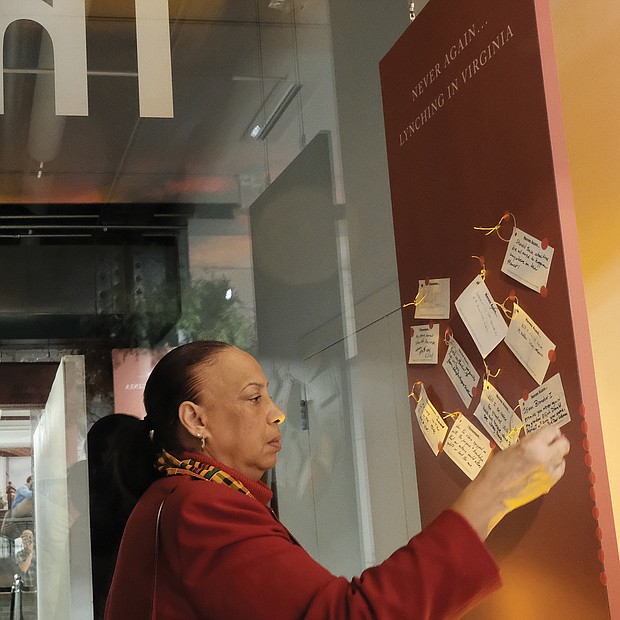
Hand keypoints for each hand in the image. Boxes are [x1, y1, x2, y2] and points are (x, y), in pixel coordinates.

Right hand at [451, 425, 569, 538]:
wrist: (493, 492)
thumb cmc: (495, 470)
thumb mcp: (510, 448)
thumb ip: (527, 442)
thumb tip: (538, 437)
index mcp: (532, 446)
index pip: (552, 431)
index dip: (551, 430)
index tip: (548, 431)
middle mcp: (544, 458)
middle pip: (564, 444)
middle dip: (558, 441)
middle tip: (550, 441)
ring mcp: (548, 473)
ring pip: (563, 457)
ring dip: (556, 454)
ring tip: (545, 454)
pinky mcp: (549, 483)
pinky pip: (559, 470)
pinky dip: (555, 466)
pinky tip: (545, 465)